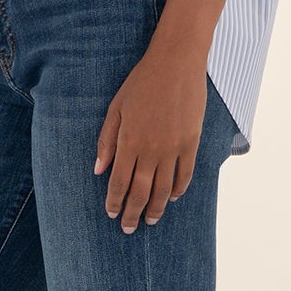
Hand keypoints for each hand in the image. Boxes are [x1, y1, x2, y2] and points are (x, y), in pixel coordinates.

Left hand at [94, 42, 207, 231]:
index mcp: (129, 142)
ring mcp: (174, 148)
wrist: (177, 63)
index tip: (112, 214)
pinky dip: (179, 189)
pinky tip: (172, 198)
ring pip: (164, 189)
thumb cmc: (142, 82)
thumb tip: (98, 169)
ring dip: (156, 208)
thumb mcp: (116, 108)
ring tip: (150, 220)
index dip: (115, 202)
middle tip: (129, 228)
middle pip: (140, 191)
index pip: (119, 182)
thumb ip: (107, 140)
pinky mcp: (192, 142)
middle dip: (133, 213)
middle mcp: (152, 150)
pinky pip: (186, 174)